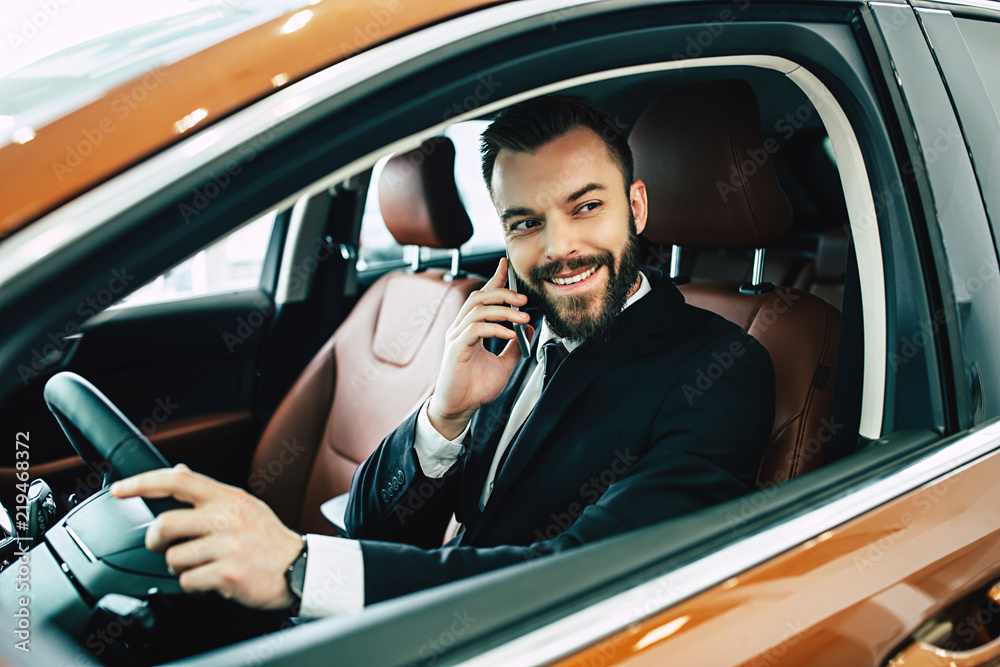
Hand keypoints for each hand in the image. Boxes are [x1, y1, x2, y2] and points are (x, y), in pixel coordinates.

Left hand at [110, 464, 302, 609]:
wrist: (300, 568)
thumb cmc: (268, 538)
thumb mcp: (243, 505)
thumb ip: (209, 491)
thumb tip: (179, 471)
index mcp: (228, 498)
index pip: (178, 481)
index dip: (143, 483)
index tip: (119, 490)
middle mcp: (227, 518)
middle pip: (165, 524)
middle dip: (155, 541)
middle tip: (162, 546)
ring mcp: (227, 546)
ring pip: (173, 558)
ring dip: (180, 567)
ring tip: (201, 565)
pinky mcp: (227, 574)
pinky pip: (188, 581)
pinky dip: (193, 585)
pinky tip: (211, 580)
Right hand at [428, 258, 532, 438]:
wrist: (460, 409)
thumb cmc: (476, 388)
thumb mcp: (504, 364)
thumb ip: (515, 346)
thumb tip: (528, 328)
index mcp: (470, 328)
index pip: (482, 297)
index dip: (494, 279)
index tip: (506, 265)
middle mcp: (461, 328)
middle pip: (479, 297)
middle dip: (502, 292)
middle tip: (524, 299)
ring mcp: (456, 337)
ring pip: (478, 310)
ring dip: (503, 310)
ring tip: (522, 316)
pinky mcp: (456, 349)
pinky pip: (475, 330)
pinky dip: (495, 328)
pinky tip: (509, 335)